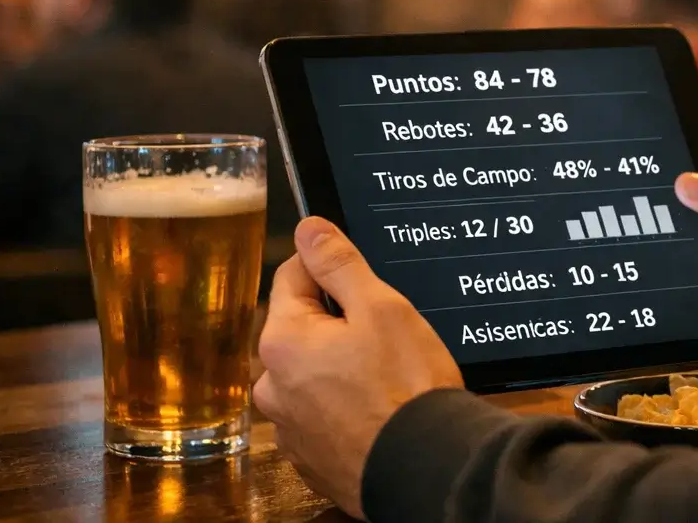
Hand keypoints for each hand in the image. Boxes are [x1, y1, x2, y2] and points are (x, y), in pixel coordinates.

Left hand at [253, 218, 462, 519]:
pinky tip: (380, 404)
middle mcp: (273, 384)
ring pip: (313, 371)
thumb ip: (340, 263)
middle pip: (303, 326)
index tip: (362, 274)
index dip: (332, 266)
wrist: (424, 469)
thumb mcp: (382, 308)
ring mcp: (290, 425)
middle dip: (339, 320)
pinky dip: (346, 404)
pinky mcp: (310, 455)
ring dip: (341, 364)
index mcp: (283, 340)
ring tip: (387, 374)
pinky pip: (323, 411)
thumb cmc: (406, 389)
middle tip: (386, 331)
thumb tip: (310, 229)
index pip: (293, 274)